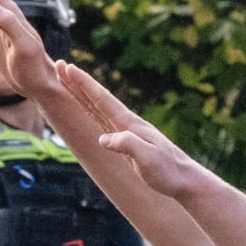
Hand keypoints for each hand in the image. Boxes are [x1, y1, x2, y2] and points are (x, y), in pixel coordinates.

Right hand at [56, 60, 216, 199]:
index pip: (102, 100)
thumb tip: (103, 139)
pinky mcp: (127, 141)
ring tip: (66, 80)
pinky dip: (91, 111)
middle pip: (97, 99)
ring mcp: (128, 131)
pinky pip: (103, 121)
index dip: (84, 84)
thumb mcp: (148, 159)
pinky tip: (86, 108)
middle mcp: (128, 124)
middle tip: (59, 65)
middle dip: (77, 82)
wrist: (185, 180)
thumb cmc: (168, 171)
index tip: (68, 68)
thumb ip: (128, 146)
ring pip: (98, 108)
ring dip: (81, 94)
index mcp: (130, 124)